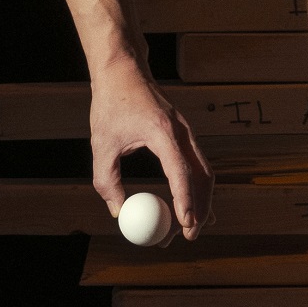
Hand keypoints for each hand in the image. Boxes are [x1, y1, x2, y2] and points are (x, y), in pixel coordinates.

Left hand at [88, 63, 211, 242]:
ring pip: (205, 172)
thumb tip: (118, 212)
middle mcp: (182, 131)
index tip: (184, 225)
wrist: (123, 70)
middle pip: (203, 177)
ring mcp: (187, 131)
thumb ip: (107, 179)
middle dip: (199, 209)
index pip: (181, 172)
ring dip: (201, 201)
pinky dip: (198, 187)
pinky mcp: (185, 133)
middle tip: (187, 236)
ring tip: (191, 228)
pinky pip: (198, 164)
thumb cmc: (110, 104)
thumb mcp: (101, 144)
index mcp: (163, 131)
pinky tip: (192, 205)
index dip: (185, 200)